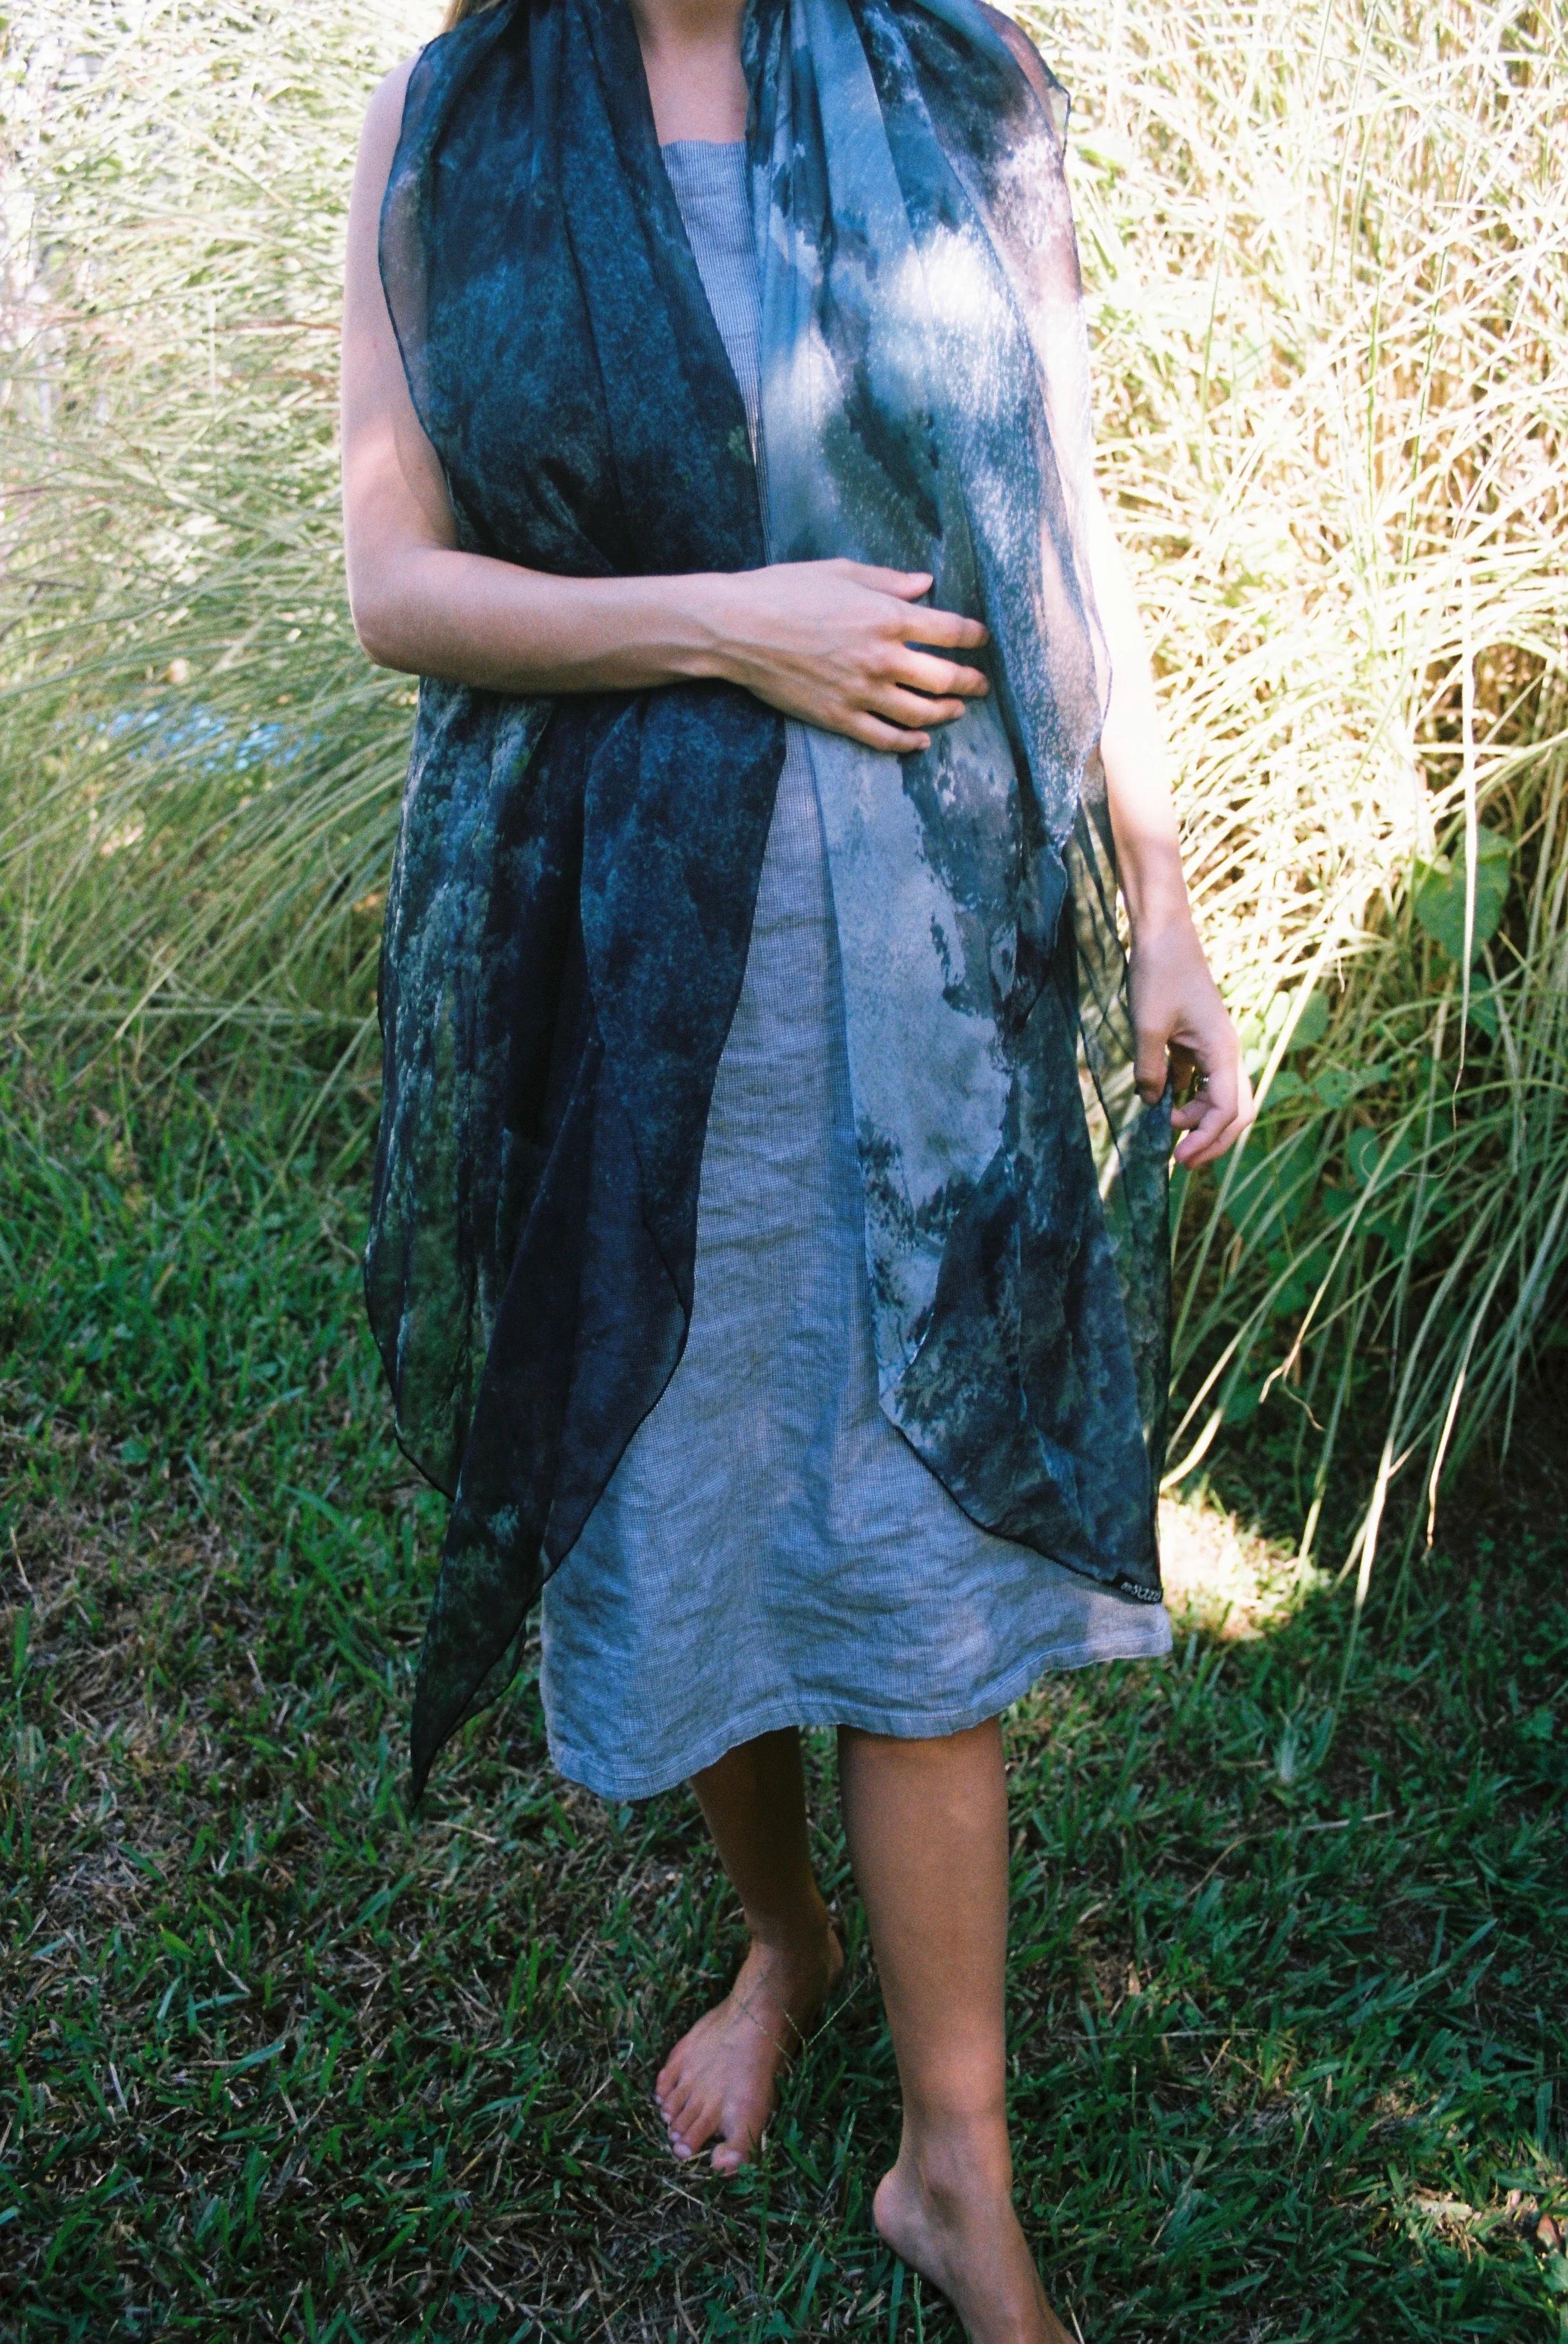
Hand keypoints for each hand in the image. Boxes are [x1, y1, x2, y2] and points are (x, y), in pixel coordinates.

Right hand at [705, 558, 989, 752]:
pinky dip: (909, 743)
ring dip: (946, 713)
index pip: (950, 631)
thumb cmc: (784, 591)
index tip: (982, 638)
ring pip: (921, 713)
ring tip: (956, 710)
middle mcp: (882, 658)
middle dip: (971, 682)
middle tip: (980, 683)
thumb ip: (888, 581)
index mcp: (887, 617)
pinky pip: (884, 738)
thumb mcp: (840, 572)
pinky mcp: (838, 717)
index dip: (974, 636)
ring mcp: (861, 692)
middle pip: (945, 679)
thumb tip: (925, 584)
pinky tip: (921, 741)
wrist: (737, 629)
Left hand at [1129, 917, 1253, 1168]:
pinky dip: (1189, 1097)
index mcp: (1223, 1050)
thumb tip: (1152, 1103)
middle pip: (1235, 1111)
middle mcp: (1227, 1051)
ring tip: (1167, 1126)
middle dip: (1212, 1140)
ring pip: (1220, 1097)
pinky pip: (1202, 1079)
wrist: (1163, 934)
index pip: (1227, 1110)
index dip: (1205, 1140)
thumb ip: (1150, 1071)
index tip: (1178, 1158)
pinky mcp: (1199, 1040)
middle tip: (1181, 1160)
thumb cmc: (1158, 974)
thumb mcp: (1147, 1027)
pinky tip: (1163, 1102)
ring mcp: (1215, 1046)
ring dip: (1199, 1118)